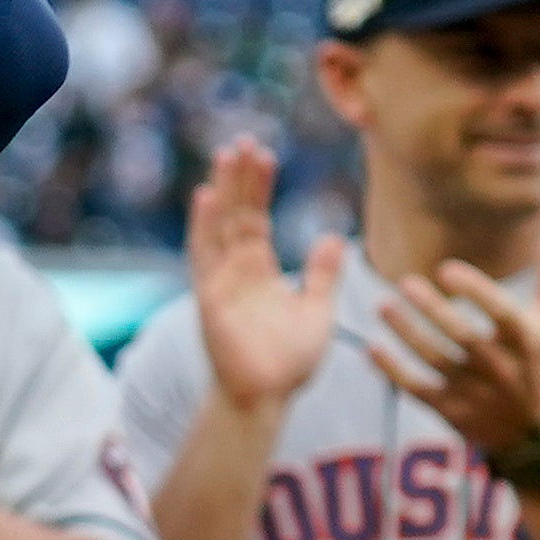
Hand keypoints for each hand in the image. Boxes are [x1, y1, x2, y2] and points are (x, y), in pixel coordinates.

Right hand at [183, 137, 344, 413]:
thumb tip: (334, 237)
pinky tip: (206, 196)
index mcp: (258, 273)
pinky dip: (204, 227)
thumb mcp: (317, 310)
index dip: (260, 187)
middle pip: (236, 214)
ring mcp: (220, 283)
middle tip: (244, 140)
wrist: (267, 399)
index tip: (265, 155)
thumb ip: (323, 274)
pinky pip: (204, 257)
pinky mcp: (210, 299)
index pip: (256, 219)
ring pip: (219, 226)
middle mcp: (236, 272)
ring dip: (222, 191)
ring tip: (227, 154)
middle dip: (240, 178)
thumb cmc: (287, 363)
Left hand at [375, 253, 539, 465]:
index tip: (446, 269)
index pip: (499, 312)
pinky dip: (393, 371)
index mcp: (526, 340)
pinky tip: (372, 348)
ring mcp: (476, 393)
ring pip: (436, 361)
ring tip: (383, 305)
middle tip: (405, 282)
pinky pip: (418, 390)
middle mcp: (502, 368)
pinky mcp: (453, 413)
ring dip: (407, 333)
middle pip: (463, 336)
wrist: (536, 433)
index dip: (473, 290)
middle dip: (433, 310)